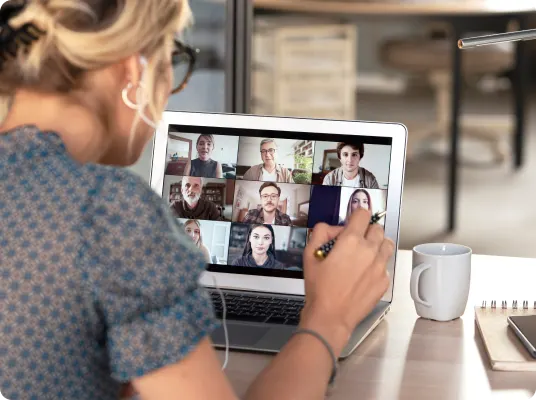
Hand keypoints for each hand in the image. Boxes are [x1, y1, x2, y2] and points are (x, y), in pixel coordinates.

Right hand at [300, 208, 393, 355]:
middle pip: (377, 228)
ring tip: (364, 254)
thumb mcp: (309, 255)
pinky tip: (363, 274)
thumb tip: (330, 227)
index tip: (352, 221)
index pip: (363, 214)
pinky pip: (385, 265)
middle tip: (355, 240)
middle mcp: (369, 251)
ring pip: (387, 244)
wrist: (331, 317)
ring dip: (377, 244)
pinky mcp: (384, 281)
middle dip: (366, 230)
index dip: (356, 215)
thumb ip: (320, 233)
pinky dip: (377, 265)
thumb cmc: (319, 289)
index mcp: (351, 241)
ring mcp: (379, 267)